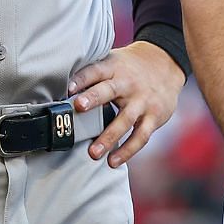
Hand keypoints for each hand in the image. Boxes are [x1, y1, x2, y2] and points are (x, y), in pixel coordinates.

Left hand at [68, 40, 186, 167]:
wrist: (167, 63)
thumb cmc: (129, 68)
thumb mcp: (113, 62)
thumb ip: (91, 74)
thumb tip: (56, 89)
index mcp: (114, 67)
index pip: (96, 70)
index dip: (82, 78)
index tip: (67, 87)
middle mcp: (129, 83)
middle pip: (110, 91)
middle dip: (94, 98)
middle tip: (79, 107)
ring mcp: (143, 101)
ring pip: (126, 119)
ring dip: (109, 136)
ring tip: (93, 153)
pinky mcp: (155, 116)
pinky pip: (141, 136)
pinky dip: (128, 150)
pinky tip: (113, 161)